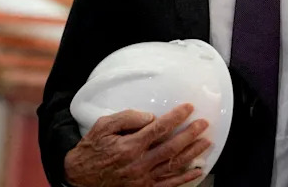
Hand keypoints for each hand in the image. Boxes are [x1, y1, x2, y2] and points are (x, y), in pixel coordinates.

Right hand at [63, 104, 210, 186]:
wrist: (81, 177)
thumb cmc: (92, 149)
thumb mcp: (103, 126)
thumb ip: (126, 118)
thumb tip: (149, 117)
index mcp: (130, 146)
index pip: (159, 128)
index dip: (176, 117)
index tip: (188, 109)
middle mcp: (140, 163)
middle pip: (172, 147)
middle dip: (190, 134)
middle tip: (203, 124)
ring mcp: (144, 178)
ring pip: (174, 165)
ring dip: (192, 153)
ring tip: (205, 142)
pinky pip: (169, 184)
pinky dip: (185, 178)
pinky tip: (197, 170)